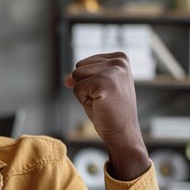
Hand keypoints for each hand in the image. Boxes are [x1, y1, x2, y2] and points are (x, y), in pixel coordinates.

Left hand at [64, 52, 149, 179]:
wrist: (122, 132)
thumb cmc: (109, 110)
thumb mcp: (95, 86)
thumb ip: (81, 76)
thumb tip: (66, 79)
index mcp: (120, 57)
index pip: (83, 63)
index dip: (88, 81)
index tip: (105, 92)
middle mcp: (119, 61)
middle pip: (78, 68)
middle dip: (84, 86)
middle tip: (102, 98)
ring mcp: (113, 71)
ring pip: (76, 77)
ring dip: (84, 93)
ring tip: (101, 101)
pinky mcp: (105, 83)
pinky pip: (77, 89)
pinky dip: (84, 100)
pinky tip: (100, 106)